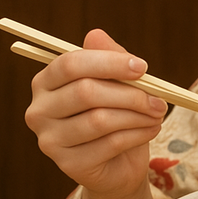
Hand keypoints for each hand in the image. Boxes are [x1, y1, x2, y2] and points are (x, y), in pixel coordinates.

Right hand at [25, 28, 167, 198]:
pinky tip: (151, 129)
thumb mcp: (115, 83)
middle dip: (130, 94)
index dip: (109, 63)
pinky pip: (110, 144)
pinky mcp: (68, 164)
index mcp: (45, 82)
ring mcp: (50, 140)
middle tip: (159, 99)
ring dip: (138, 115)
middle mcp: (39, 110)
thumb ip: (107, 58)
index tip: (142, 67)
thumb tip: (96, 34)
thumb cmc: (114, 115)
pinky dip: (138, 134)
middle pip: (86, 92)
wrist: (117, 164)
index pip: (70, 64)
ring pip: (100, 120)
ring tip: (158, 114)